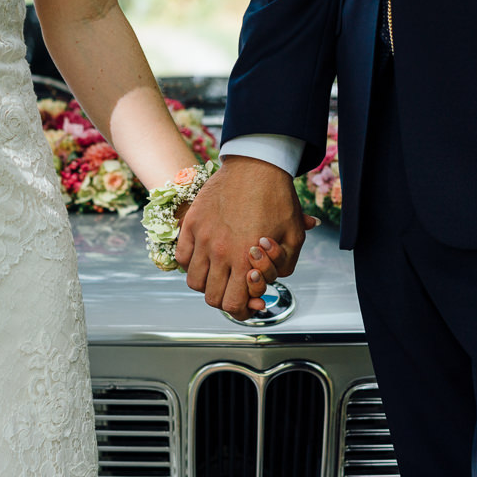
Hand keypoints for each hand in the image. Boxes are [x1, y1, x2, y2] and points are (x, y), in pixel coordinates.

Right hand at [175, 156, 307, 317]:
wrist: (257, 165)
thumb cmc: (278, 199)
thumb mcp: (293, 236)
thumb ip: (284, 266)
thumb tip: (269, 286)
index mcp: (245, 260)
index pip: (233, 304)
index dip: (241, 311)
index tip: (248, 304)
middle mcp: (219, 253)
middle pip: (211, 297)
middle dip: (226, 298)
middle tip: (236, 289)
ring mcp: (202, 238)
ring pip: (194, 281)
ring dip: (208, 283)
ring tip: (221, 272)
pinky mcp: (191, 224)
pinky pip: (182, 258)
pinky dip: (192, 264)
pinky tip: (207, 257)